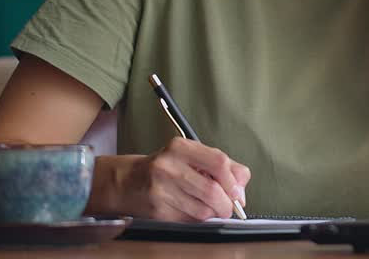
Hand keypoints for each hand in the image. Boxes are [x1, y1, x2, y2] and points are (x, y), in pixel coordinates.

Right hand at [116, 137, 249, 220]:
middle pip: (213, 190)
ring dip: (213, 214)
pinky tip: (191, 210)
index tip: (237, 192)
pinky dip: (198, 220)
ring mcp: (160, 190)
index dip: (233, 181)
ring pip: (203, 210)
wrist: (127, 181)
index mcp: (180, 147)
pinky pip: (190, 221)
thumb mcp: (192, 156)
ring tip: (209, 208)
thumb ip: (222, 167)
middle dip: (226, 204)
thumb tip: (241, 193)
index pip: (218, 162)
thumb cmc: (167, 167)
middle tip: (227, 207)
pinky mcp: (157, 211)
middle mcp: (168, 166)